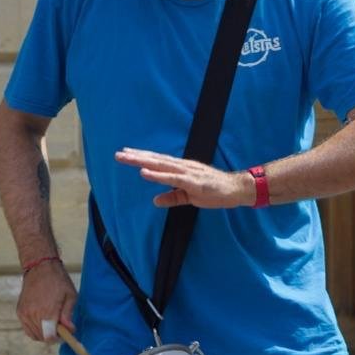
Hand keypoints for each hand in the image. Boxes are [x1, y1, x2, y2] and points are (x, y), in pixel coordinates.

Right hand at [16, 259, 77, 341]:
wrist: (40, 267)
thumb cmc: (58, 280)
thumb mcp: (70, 296)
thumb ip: (68, 314)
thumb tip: (69, 329)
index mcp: (46, 311)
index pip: (49, 337)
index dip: (58, 338)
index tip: (64, 333)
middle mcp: (33, 314)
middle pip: (43, 337)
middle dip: (53, 335)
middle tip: (60, 327)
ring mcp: (24, 313)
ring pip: (34, 335)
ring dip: (44, 333)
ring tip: (52, 322)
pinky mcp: (20, 312)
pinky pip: (27, 329)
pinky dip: (36, 329)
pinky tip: (43, 321)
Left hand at [116, 148, 255, 208]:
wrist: (236, 189)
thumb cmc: (215, 191)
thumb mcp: (189, 197)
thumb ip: (172, 198)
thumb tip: (155, 201)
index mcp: (181, 169)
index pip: (157, 162)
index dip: (142, 157)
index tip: (126, 154)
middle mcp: (182, 166)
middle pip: (155, 160)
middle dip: (136, 157)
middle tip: (118, 154)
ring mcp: (187, 172)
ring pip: (160, 165)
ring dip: (142, 161)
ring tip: (127, 158)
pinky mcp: (193, 181)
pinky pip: (171, 178)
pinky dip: (157, 175)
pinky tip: (144, 172)